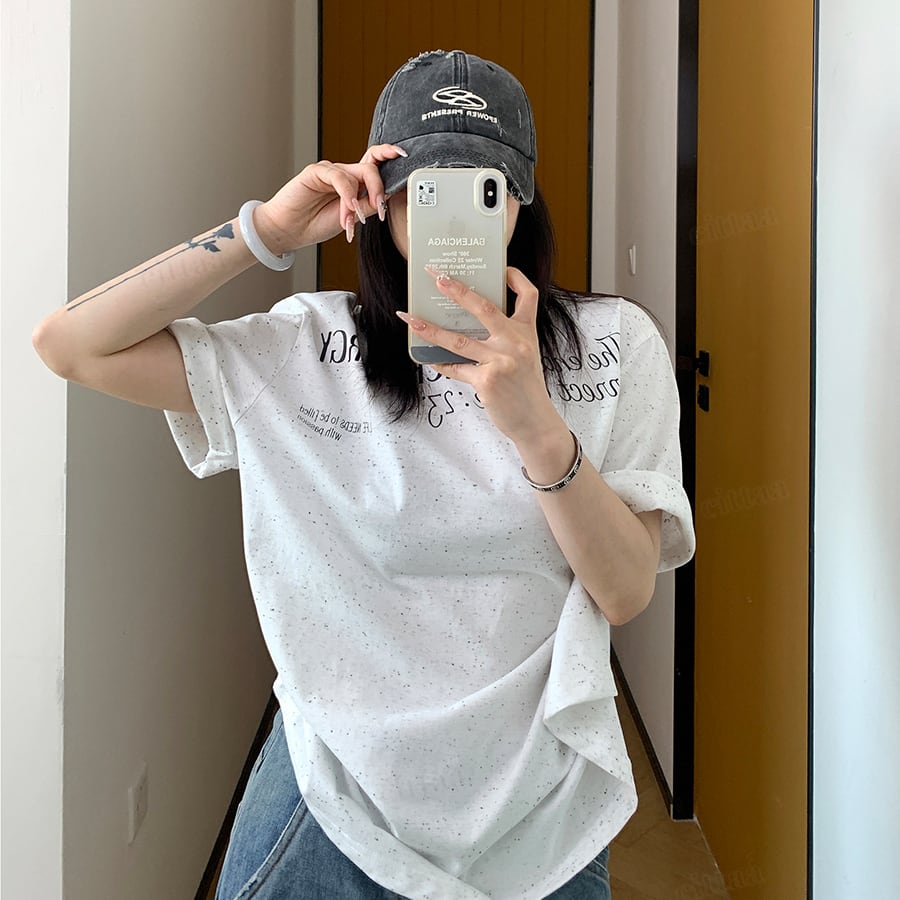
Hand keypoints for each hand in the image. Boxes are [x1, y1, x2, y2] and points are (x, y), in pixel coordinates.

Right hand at [252, 144, 406, 253]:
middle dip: (378, 188)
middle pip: (370, 167)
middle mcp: (343, 173)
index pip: (374, 163)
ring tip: (353, 219)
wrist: (290, 230)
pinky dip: (346, 194)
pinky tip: (347, 209)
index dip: (388, 155)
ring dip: (359, 200)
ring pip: (356, 174)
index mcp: (354, 183)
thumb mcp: (352, 218)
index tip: (403, 155)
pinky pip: (339, 176)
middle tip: (378, 208)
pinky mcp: (316, 171)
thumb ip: (368, 205)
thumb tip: (387, 196)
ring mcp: (330, 171)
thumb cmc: (317, 223)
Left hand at [397, 267, 569, 451]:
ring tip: (410, 318)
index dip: (516, 277)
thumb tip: (466, 326)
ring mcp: (501, 361)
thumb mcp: (526, 356)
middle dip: (456, 290)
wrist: (536, 422)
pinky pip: (455, 368)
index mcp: (526, 332)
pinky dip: (439, 363)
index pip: (528, 295)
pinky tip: (426, 358)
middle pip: (483, 307)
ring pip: (457, 339)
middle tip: (435, 277)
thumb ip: (505, 339)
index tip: (502, 268)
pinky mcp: (487, 381)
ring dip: (429, 329)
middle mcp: (515, 342)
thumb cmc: (527, 389)